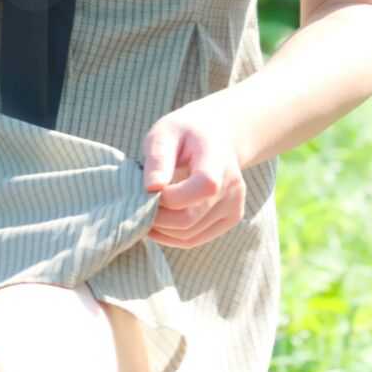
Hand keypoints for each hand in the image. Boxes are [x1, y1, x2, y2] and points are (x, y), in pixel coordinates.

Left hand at [138, 98, 246, 250]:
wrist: (217, 135)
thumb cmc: (184, 132)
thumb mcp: (164, 133)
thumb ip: (158, 159)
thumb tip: (152, 188)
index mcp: (218, 160)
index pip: (202, 188)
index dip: (168, 197)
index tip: (149, 187)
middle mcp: (232, 187)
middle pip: (190, 219)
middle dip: (157, 217)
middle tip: (138, 204)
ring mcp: (234, 206)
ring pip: (189, 235)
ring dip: (161, 229)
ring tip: (145, 211)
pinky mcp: (230, 219)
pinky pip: (195, 239)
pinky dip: (171, 236)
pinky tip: (158, 222)